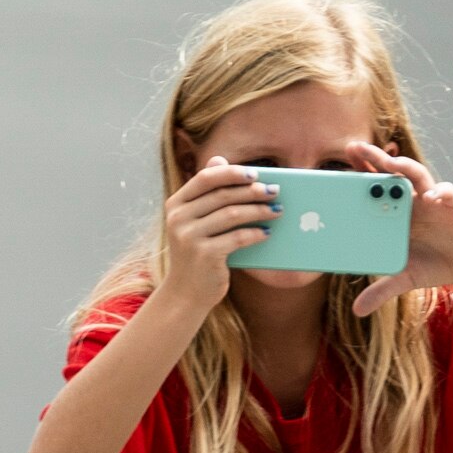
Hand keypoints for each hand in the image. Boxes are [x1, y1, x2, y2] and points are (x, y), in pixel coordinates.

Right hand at [148, 159, 281, 312]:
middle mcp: (178, 218)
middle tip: (275, 191)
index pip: (205, 178)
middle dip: (253, 191)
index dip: (232, 173)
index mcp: (175, 204)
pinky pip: (238, 237)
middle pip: (222, 195)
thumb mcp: (196, 221)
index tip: (256, 173)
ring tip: (277, 211)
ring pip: (233, 214)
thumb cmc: (196, 252)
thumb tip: (219, 159)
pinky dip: (256, 233)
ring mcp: (189, 237)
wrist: (185, 293)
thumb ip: (207, 194)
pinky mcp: (205, 255)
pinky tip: (267, 232)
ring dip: (259, 211)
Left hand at [338, 142, 452, 312]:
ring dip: (404, 166)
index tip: (337, 168)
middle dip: (373, 159)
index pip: (375, 187)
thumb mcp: (404, 279)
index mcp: (396, 212)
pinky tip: (433, 197)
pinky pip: (447, 193)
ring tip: (390, 162)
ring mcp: (433, 200)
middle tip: (354, 148)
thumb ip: (381, 290)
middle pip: (390, 174)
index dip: (359, 175)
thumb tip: (357, 311)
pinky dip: (441, 193)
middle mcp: (412, 200)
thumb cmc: (433, 265)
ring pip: (417, 175)